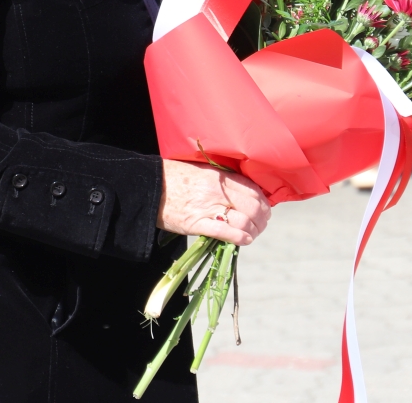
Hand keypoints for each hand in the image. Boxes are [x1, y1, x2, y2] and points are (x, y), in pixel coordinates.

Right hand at [157, 159, 271, 245]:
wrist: (147, 186)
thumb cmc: (172, 176)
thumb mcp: (200, 170)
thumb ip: (221, 180)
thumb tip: (241, 193)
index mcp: (218, 176)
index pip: (252, 190)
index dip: (264, 203)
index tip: (264, 210)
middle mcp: (217, 191)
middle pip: (253, 207)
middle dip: (261, 219)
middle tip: (260, 225)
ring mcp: (207, 207)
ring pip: (244, 221)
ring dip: (253, 231)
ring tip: (251, 234)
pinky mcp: (197, 223)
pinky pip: (226, 232)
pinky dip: (240, 238)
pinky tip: (244, 240)